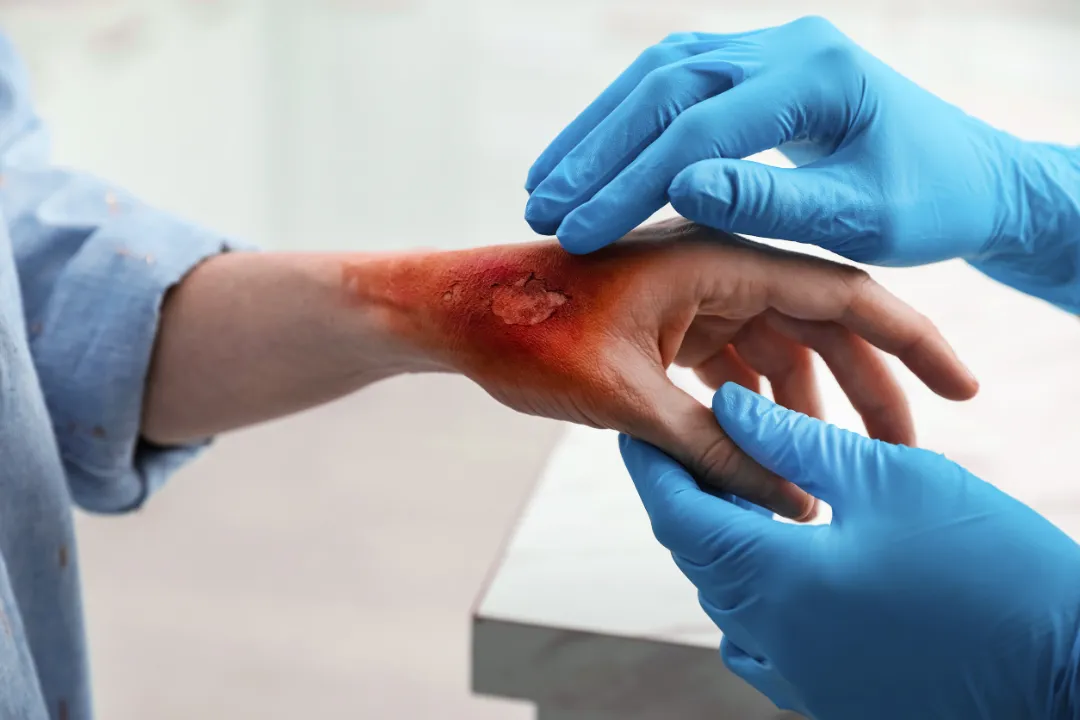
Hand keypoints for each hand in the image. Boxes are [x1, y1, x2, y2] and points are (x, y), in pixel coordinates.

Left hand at [356, 219, 977, 518]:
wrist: (456, 315)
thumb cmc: (527, 332)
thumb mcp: (628, 400)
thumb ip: (714, 451)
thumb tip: (794, 503)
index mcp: (716, 257)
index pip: (841, 293)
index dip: (909, 341)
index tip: (960, 387)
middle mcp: (714, 267)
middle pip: (818, 326)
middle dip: (864, 389)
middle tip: (905, 454)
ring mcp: (692, 296)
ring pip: (776, 351)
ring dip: (805, 408)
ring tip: (830, 473)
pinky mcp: (666, 324)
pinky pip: (732, 365)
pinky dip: (752, 409)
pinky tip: (765, 455)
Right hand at [524, 16, 1079, 308]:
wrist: (965, 173)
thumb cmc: (927, 205)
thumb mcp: (863, 218)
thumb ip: (774, 202)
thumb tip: (680, 190)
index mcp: (820, 77)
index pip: (702, 129)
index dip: (633, 184)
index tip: (580, 234)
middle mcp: (787, 44)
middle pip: (665, 87)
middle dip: (597, 152)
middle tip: (542, 208)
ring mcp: (766, 46)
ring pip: (656, 74)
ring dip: (596, 130)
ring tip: (544, 186)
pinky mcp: (752, 64)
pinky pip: (669, 81)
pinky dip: (620, 121)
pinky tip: (584, 158)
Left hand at [622, 382, 1079, 718]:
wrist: (1065, 672)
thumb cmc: (991, 566)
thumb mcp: (891, 479)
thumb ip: (794, 442)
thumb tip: (730, 407)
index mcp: (772, 578)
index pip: (676, 509)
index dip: (654, 461)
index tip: (641, 426)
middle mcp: (768, 635)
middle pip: (696, 550)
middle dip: (690, 493)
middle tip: (698, 444)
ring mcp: (796, 675)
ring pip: (725, 592)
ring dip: (725, 538)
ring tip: (748, 488)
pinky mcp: (826, 695)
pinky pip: (758, 636)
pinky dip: (756, 588)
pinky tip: (787, 555)